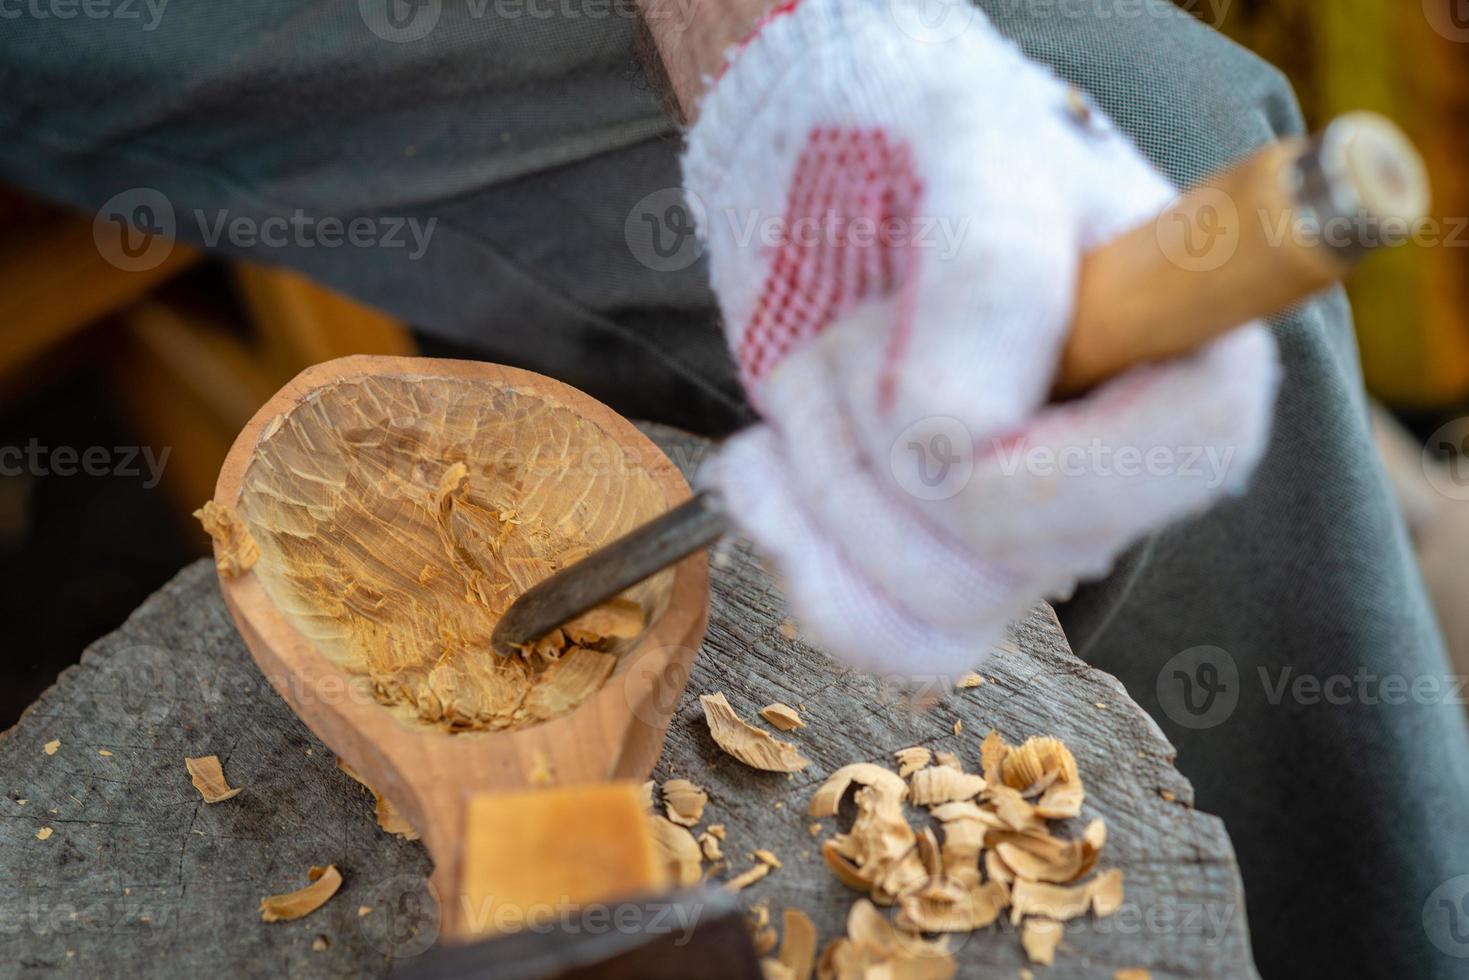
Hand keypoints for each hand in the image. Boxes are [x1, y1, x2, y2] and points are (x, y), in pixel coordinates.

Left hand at [683, 0, 1279, 677]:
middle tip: (852, 326)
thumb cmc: (921, 143)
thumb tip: (955, 442)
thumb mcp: (968, 150)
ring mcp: (1028, 528)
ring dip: (827, 478)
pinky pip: (887, 638)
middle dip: (882, 442)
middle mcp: (1122, 464)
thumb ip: (987, 276)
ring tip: (812, 364)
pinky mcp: (940, 558)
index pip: (1188, 462)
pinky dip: (797, 554)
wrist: (828, 183)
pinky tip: (757, 464)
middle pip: (1018, 556)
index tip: (925, 397)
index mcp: (1188, 352)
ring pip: (935, 605)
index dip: (1042, 465)